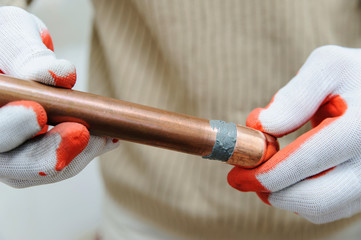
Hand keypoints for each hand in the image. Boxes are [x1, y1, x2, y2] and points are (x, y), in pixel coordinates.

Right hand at [0, 6, 117, 187]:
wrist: (15, 54)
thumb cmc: (9, 41)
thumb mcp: (13, 33)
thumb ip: (25, 53)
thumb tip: (60, 75)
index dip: (10, 128)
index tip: (39, 113)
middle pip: (8, 163)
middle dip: (46, 153)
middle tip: (81, 134)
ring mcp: (10, 148)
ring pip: (34, 170)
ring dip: (73, 156)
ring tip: (102, 137)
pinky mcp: (36, 150)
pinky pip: (58, 162)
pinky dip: (84, 152)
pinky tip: (107, 139)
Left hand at [228, 45, 360, 223]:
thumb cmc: (354, 76)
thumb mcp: (327, 69)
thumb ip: (294, 97)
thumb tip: (258, 125)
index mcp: (360, 127)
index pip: (306, 161)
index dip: (266, 173)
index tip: (237, 175)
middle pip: (316, 199)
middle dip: (272, 192)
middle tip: (246, 179)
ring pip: (322, 208)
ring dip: (285, 196)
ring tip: (267, 173)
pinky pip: (331, 205)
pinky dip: (303, 196)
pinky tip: (290, 175)